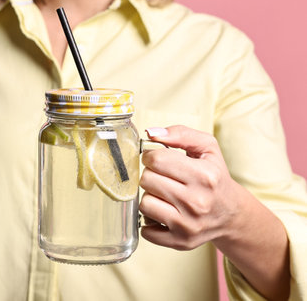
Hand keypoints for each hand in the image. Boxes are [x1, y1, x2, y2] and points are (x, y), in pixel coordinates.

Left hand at [139, 125, 240, 250]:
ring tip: (162, 194)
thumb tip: (151, 133)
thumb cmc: (214, 177)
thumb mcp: (207, 147)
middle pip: (147, 180)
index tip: (156, 159)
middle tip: (161, 176)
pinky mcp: (180, 241)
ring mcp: (188, 224)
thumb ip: (180, 133)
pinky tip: (163, 212)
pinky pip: (146, 229)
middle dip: (150, 174)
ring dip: (149, 196)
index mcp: (204, 175)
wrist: (230, 213)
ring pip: (144, 203)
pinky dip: (150, 220)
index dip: (151, 155)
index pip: (157, 159)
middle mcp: (197, 202)